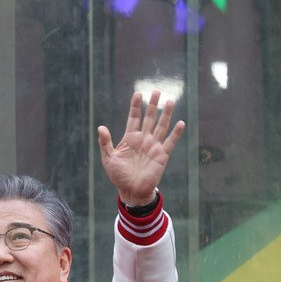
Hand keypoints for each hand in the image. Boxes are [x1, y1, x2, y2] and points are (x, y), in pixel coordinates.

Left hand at [96, 91, 184, 205]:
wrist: (131, 190)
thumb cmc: (118, 175)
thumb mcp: (109, 159)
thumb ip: (105, 143)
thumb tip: (100, 127)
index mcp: (130, 138)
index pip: (133, 118)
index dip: (135, 106)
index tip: (137, 93)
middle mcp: (143, 139)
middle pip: (149, 118)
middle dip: (152, 105)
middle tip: (156, 91)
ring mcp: (153, 146)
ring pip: (161, 126)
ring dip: (166, 114)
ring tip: (170, 101)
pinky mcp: (162, 155)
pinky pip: (170, 142)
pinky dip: (175, 133)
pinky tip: (180, 123)